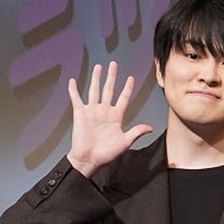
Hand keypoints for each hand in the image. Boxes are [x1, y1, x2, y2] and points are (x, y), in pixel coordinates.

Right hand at [65, 62, 154, 178]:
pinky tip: (72, 81)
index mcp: (116, 117)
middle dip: (112, 76)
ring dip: (96, 78)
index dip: (127, 88)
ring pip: (95, 90)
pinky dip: (73, 90)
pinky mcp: (80, 113)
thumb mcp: (125, 142)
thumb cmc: (107, 154)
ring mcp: (92, 111)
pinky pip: (76, 99)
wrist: (90, 159)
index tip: (131, 78)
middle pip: (109, 89)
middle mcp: (104, 111)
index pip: (123, 98)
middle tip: (114, 64)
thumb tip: (151, 128)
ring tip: (99, 67)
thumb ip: (136, 132)